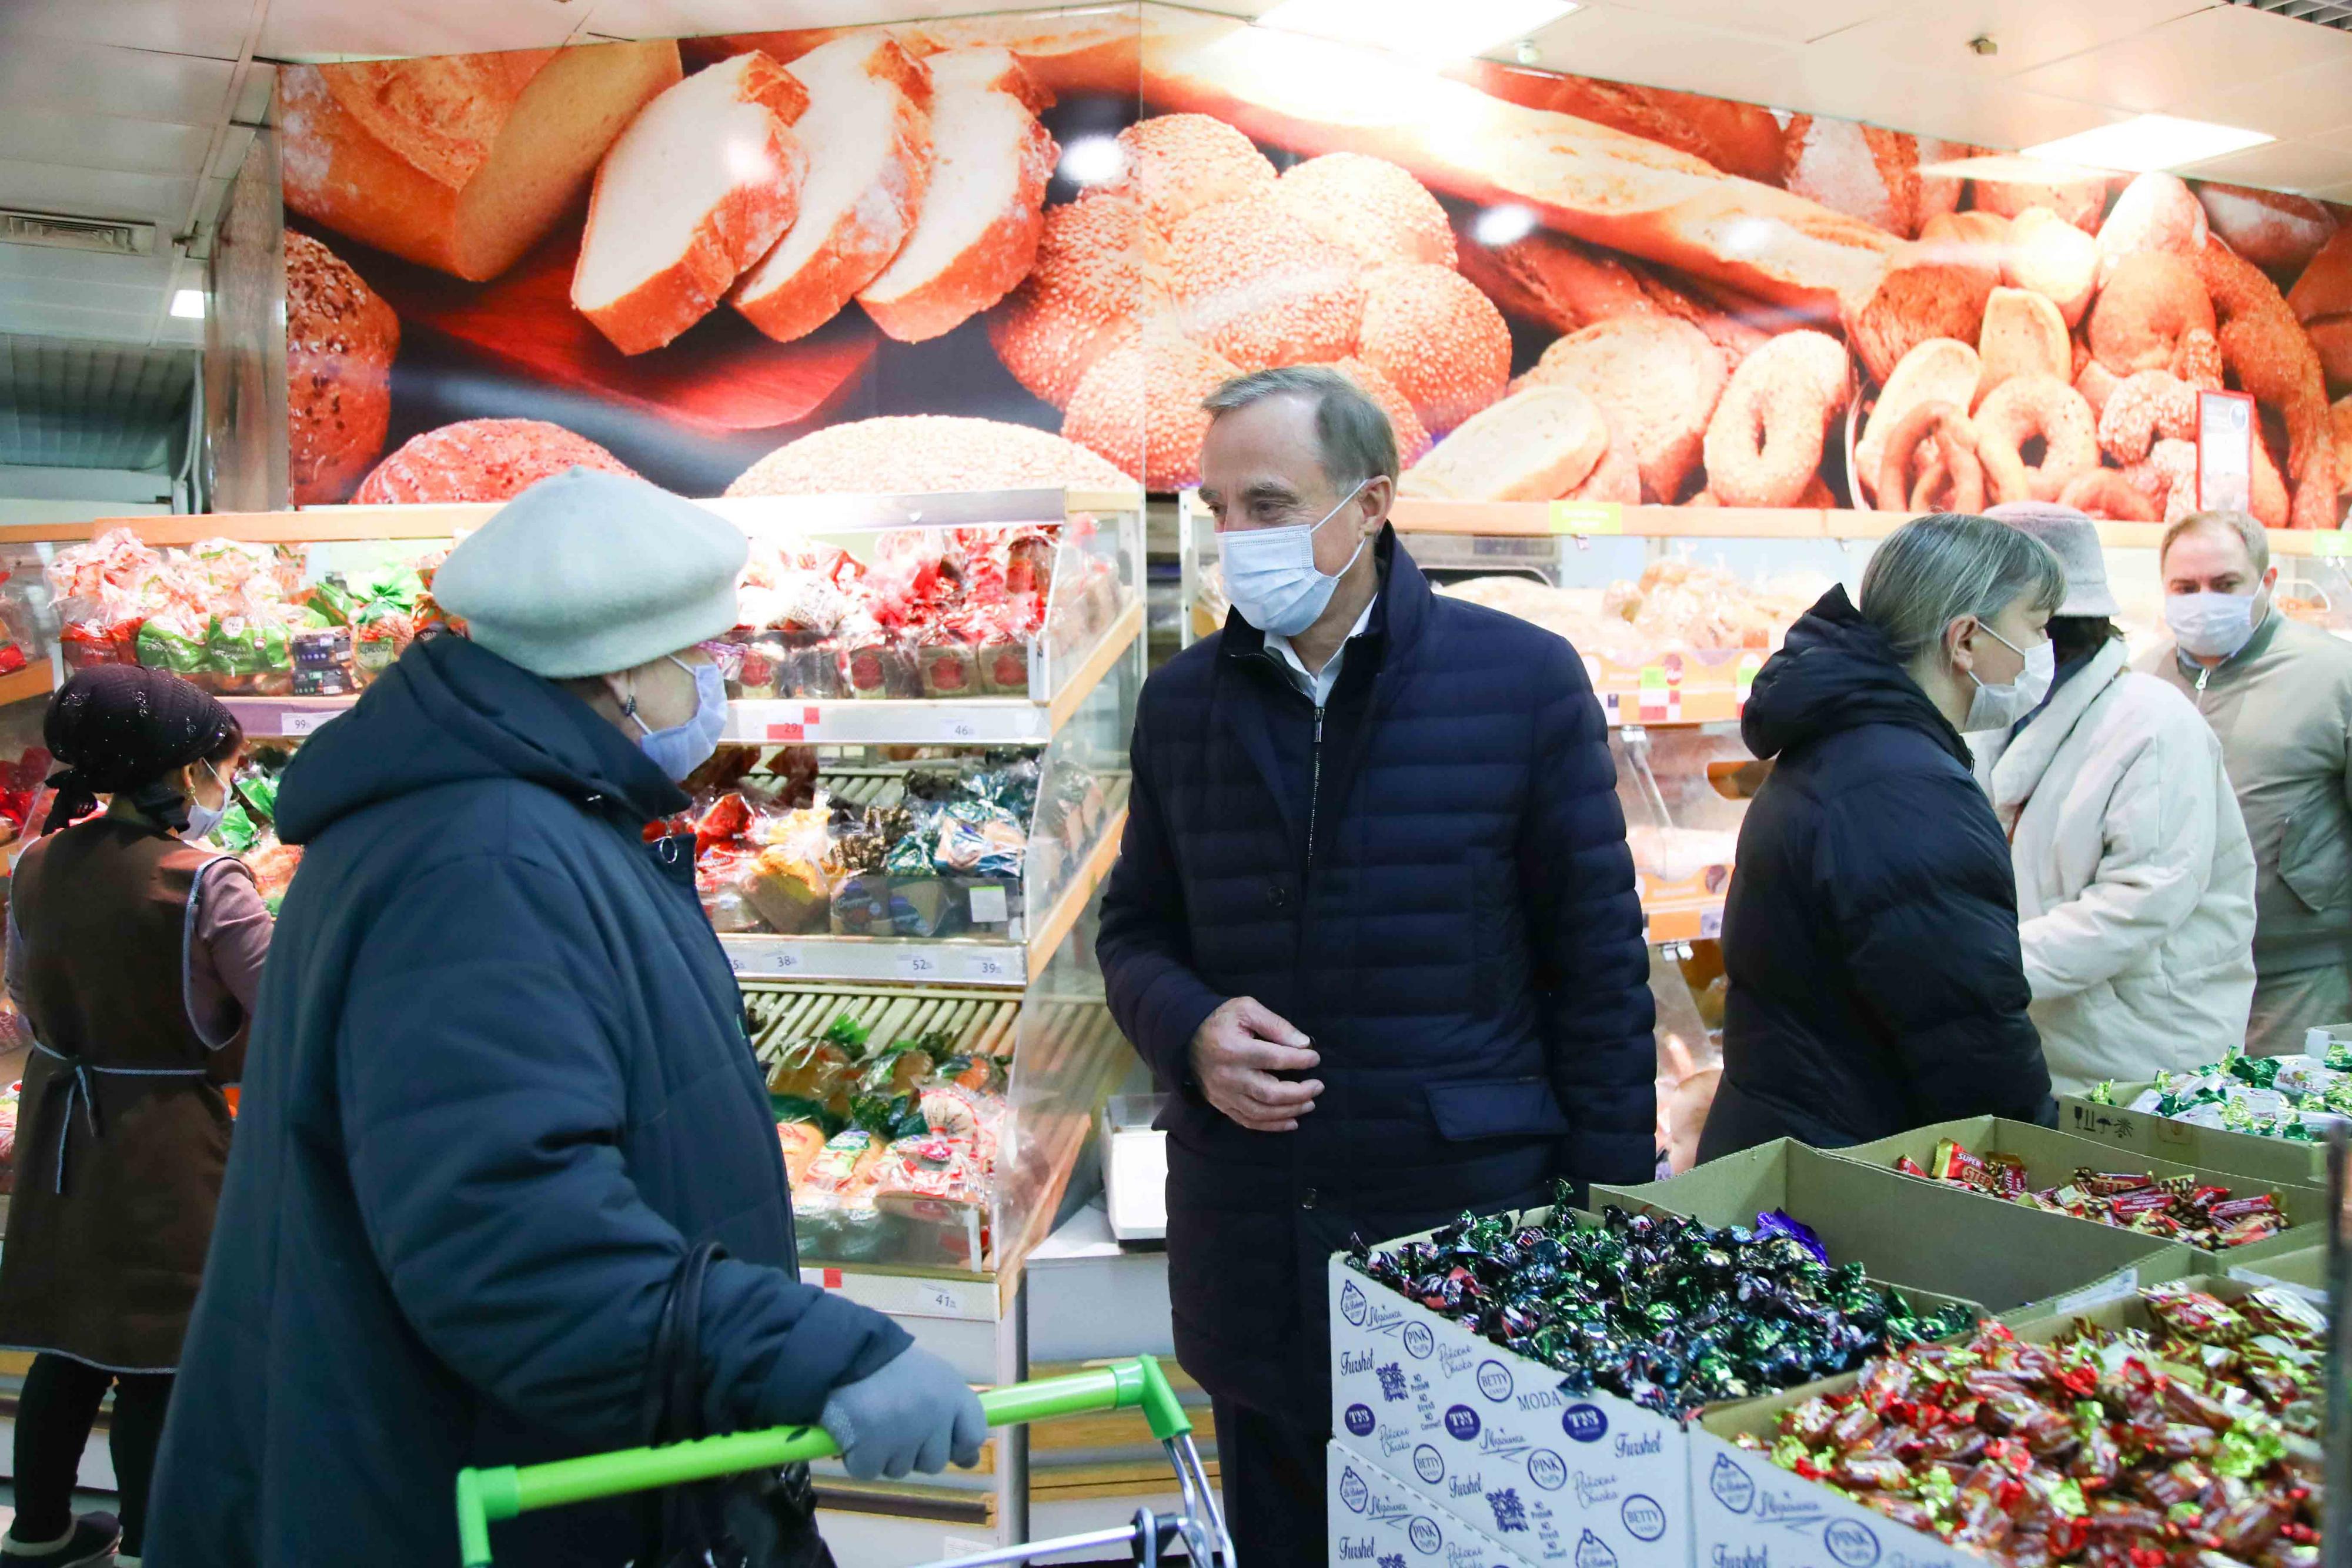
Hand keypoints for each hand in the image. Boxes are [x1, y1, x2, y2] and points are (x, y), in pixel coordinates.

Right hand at [819, 1345, 986, 1480]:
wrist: (842, 1353)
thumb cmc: (888, 1365)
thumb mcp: (931, 1379)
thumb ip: (953, 1416)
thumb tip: (970, 1460)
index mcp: (952, 1394)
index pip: (973, 1436)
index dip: (958, 1445)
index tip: (942, 1443)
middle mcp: (934, 1416)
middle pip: (934, 1462)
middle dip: (914, 1451)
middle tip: (893, 1422)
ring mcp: (903, 1435)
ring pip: (900, 1470)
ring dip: (884, 1455)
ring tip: (871, 1420)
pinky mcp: (871, 1450)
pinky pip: (868, 1471)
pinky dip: (857, 1458)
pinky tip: (853, 1431)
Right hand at [1190, 997, 1321, 1131]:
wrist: (1188, 1036)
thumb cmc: (1222, 1020)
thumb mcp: (1247, 1009)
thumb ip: (1275, 1025)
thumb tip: (1303, 1044)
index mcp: (1234, 1049)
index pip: (1273, 1059)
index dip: (1299, 1060)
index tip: (1314, 1058)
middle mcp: (1228, 1076)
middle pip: (1269, 1093)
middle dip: (1299, 1093)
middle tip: (1318, 1086)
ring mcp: (1224, 1094)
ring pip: (1261, 1112)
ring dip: (1289, 1111)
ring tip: (1309, 1104)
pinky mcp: (1221, 1104)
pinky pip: (1248, 1121)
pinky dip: (1271, 1126)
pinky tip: (1290, 1122)